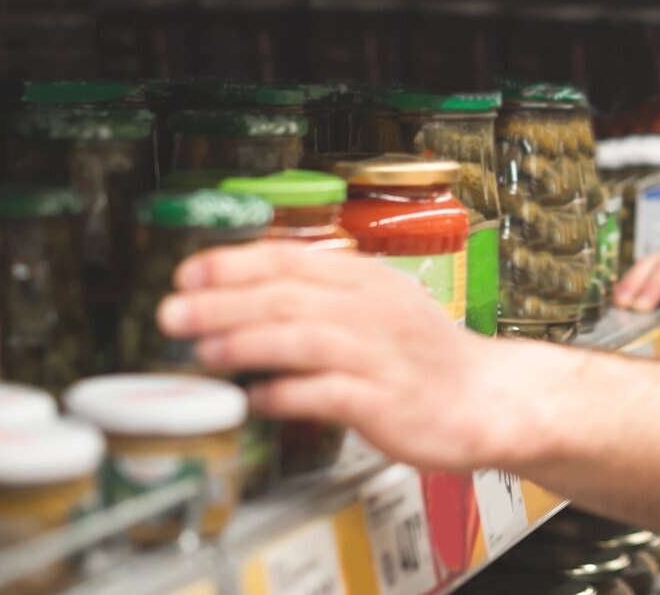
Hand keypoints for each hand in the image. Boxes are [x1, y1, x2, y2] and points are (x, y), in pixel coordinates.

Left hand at [157, 244, 513, 471]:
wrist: (486, 398)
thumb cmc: (422, 357)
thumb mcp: (376, 308)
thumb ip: (320, 299)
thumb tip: (246, 296)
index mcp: (367, 281)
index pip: (292, 259)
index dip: (235, 264)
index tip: (188, 273)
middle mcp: (373, 310)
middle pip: (289, 297)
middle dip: (224, 302)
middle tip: (173, 311)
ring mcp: (381, 355)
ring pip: (305, 339)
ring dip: (248, 343)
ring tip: (204, 350)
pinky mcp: (386, 401)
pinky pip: (328, 394)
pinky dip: (287, 394)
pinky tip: (257, 399)